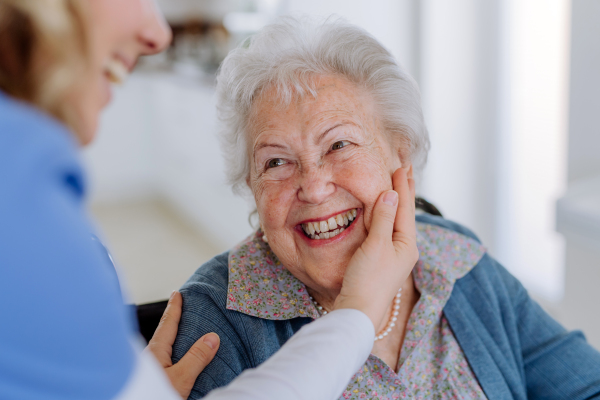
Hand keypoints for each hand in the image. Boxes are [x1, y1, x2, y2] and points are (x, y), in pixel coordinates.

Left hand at [144, 291, 219, 398]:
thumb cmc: (153, 397)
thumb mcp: (180, 378)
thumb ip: (196, 357)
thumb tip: (212, 337)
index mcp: (155, 352)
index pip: (168, 323)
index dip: (174, 308)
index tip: (177, 293)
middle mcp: (150, 358)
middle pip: (164, 334)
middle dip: (173, 322)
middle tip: (181, 308)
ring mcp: (150, 370)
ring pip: (164, 348)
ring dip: (174, 339)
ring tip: (185, 332)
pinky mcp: (152, 380)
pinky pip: (165, 361)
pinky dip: (174, 353)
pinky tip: (180, 359)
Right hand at [333, 167, 417, 328]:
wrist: (358, 311)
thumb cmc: (368, 280)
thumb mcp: (376, 245)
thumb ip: (384, 218)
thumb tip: (391, 193)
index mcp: (407, 244)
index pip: (405, 208)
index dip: (403, 186)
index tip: (402, 166)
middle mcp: (404, 248)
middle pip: (404, 213)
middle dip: (404, 191)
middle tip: (405, 168)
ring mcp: (392, 255)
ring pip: (395, 221)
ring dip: (395, 201)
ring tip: (396, 184)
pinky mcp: (380, 260)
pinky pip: (385, 230)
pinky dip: (384, 215)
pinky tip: (382, 212)